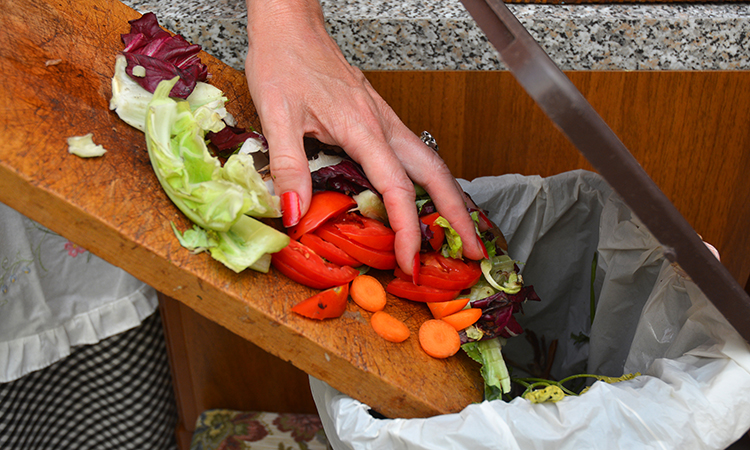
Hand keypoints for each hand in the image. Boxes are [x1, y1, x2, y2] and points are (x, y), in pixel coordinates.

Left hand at [245, 0, 484, 273]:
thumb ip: (288, 166)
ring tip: (461, 230)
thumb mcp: (275, 115)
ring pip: (431, 163)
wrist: (291, 25)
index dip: (407, 229)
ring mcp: (385, 121)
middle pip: (436, 174)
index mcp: (362, 128)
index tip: (408, 260)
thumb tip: (295, 213)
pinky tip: (423, 196)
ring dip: (450, 198)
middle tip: (474, 248)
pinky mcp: (378, 119)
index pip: (396, 188)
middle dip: (459, 214)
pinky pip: (414, 154)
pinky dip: (428, 182)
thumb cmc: (284, 60)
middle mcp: (383, 125)